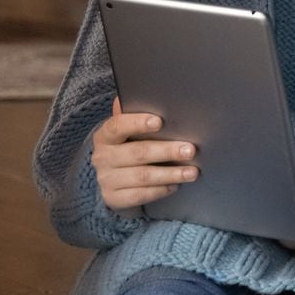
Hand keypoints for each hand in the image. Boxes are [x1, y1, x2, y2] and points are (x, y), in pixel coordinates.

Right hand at [91, 97, 197, 212]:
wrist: (113, 183)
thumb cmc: (127, 149)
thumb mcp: (128, 134)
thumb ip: (135, 117)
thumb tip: (144, 95)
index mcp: (105, 136)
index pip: (118, 126)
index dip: (138, 123)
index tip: (160, 122)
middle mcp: (102, 157)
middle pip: (137, 153)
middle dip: (167, 151)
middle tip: (190, 150)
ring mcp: (106, 180)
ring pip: (142, 176)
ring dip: (170, 173)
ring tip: (192, 171)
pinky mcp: (113, 198)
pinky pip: (140, 195)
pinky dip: (160, 190)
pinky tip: (175, 185)